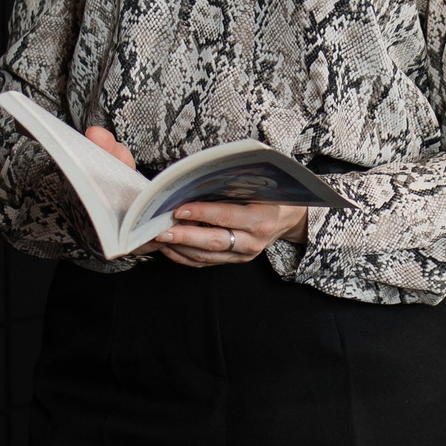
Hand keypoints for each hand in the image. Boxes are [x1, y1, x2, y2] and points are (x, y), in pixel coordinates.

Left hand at [160, 195, 307, 268]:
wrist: (286, 218)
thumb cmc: (269, 196)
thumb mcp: (257, 186)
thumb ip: (230, 185)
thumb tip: (194, 181)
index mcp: (261, 219)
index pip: (227, 216)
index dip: (202, 213)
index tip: (178, 209)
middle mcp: (252, 242)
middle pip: (213, 242)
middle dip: (184, 236)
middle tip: (160, 231)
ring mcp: (242, 255)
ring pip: (206, 256)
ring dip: (180, 248)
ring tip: (159, 239)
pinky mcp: (234, 262)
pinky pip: (205, 263)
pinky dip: (184, 257)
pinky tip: (169, 248)